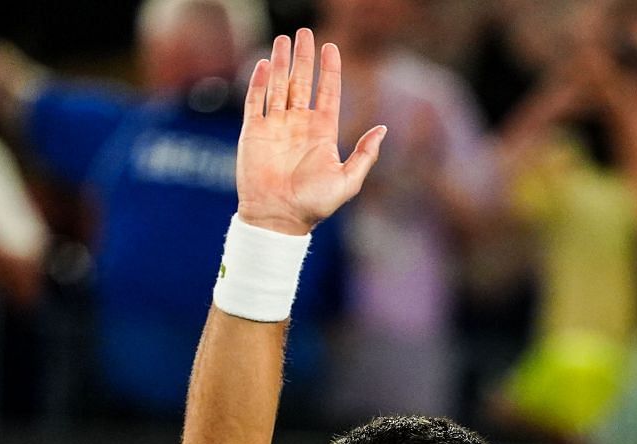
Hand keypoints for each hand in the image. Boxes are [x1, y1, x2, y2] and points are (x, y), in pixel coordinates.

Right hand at [235, 30, 385, 235]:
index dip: (330, 70)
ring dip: (280, 62)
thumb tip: (383, 129)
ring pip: (278, 86)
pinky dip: (258, 82)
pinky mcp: (253, 132)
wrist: (279, 219)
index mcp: (322, 132)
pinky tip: (263, 64)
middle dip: (303, 57)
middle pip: (301, 82)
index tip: (331, 48)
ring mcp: (275, 126)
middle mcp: (298, 125)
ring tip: (283, 40)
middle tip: (304, 32)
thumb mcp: (348, 181)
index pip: (327, 92)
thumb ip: (365, 155)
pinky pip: (255, 101)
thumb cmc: (314, 205)